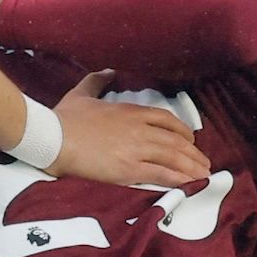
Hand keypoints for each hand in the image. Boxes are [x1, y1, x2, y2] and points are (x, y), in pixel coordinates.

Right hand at [47, 71, 211, 187]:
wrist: (53, 138)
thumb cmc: (64, 118)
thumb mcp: (82, 94)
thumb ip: (97, 81)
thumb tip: (107, 72)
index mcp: (131, 111)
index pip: (167, 119)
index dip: (182, 130)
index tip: (189, 140)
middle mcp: (139, 129)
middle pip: (176, 140)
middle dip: (193, 153)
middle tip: (204, 163)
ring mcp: (136, 149)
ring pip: (174, 157)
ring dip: (192, 167)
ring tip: (203, 175)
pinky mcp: (129, 169)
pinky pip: (162, 174)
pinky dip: (179, 179)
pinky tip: (189, 184)